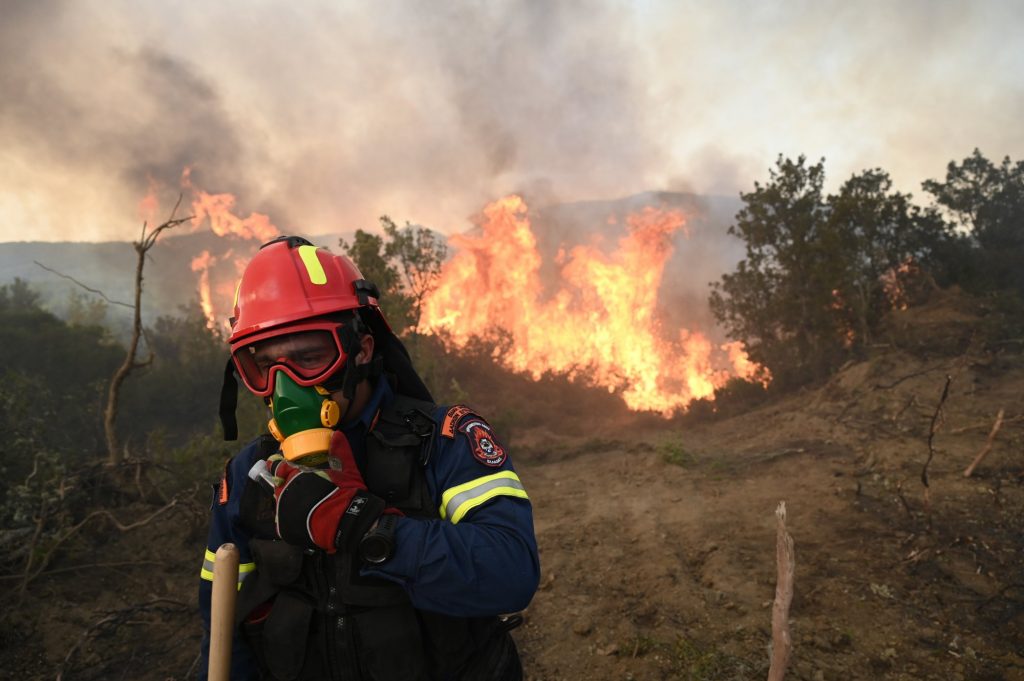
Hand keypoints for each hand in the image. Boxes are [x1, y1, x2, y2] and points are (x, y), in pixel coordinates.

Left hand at [271, 431, 385, 552]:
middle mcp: (284, 490)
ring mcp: (282, 510)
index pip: (278, 467)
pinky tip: (304, 519)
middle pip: (279, 486)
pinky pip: (283, 521)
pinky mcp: (283, 527)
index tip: (281, 467)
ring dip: (289, 502)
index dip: (280, 466)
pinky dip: (291, 519)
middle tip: (301, 490)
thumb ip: (339, 451)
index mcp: (295, 474)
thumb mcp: (345, 469)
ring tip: (305, 506)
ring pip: (281, 503)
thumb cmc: (344, 492)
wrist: (345, 521)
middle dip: (287, 485)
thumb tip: (337, 434)